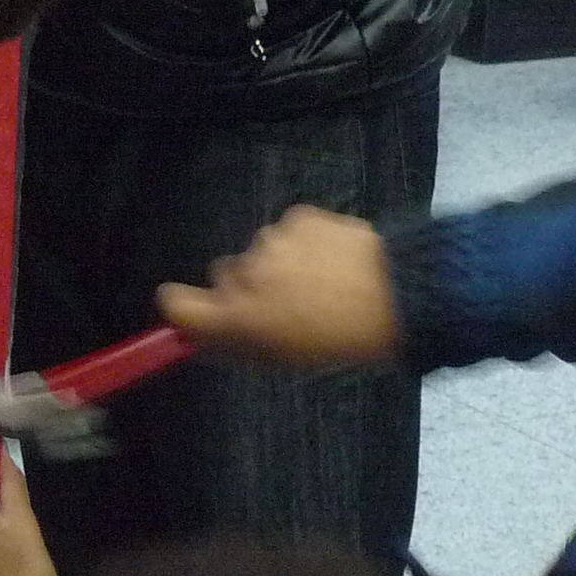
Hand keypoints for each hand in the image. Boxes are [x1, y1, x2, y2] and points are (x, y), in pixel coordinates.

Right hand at [157, 205, 399, 370]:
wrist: (400, 296)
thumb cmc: (342, 340)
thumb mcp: (286, 358)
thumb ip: (239, 344)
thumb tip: (208, 335)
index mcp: (237, 317)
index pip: (175, 304)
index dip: (183, 307)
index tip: (198, 310)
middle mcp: (244, 274)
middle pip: (224, 275)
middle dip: (247, 287)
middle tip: (286, 304)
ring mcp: (271, 241)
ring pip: (261, 252)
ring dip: (280, 264)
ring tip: (322, 282)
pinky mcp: (298, 217)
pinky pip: (289, 232)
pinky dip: (304, 243)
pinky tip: (334, 260)